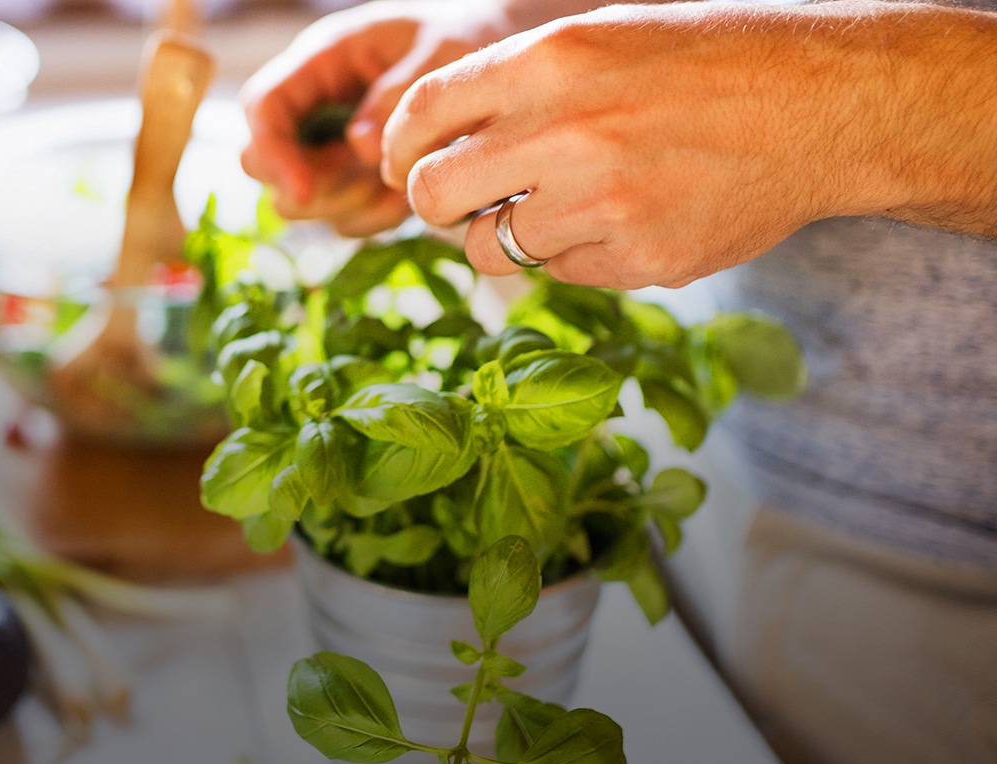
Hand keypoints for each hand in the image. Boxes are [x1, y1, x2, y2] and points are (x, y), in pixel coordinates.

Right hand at [240, 0, 529, 236]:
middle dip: (308, 186)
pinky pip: (343, 220)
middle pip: (260, 163)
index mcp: (322, 61)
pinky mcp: (353, 182)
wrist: (493, 60)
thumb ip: (400, 94)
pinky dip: (373, 218)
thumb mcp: (441, 51)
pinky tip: (406, 196)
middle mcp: (314, 106)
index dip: (272, 152)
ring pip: (298, 201)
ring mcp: (329, 148)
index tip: (303, 191)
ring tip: (400, 182)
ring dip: (346, 205)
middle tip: (371, 181)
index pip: (263, 106)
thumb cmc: (462, 38)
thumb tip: (361, 146)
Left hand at [381, 1, 990, 288]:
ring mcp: (602, 204)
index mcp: (548, 60)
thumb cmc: (705, 62)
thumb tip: (430, 143)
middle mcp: (564, 132)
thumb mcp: (601, 36)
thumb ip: (514, 86)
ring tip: (554, 206)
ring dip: (503, 235)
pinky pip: (559, 273)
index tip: (402, 167)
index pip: (420, 114)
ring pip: (490, 249)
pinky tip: (617, 218)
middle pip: (433, 196)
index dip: (397, 149)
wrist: (820, 105)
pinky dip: (571, 254)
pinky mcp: (637, 261)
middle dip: (433, 204)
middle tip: (459, 202)